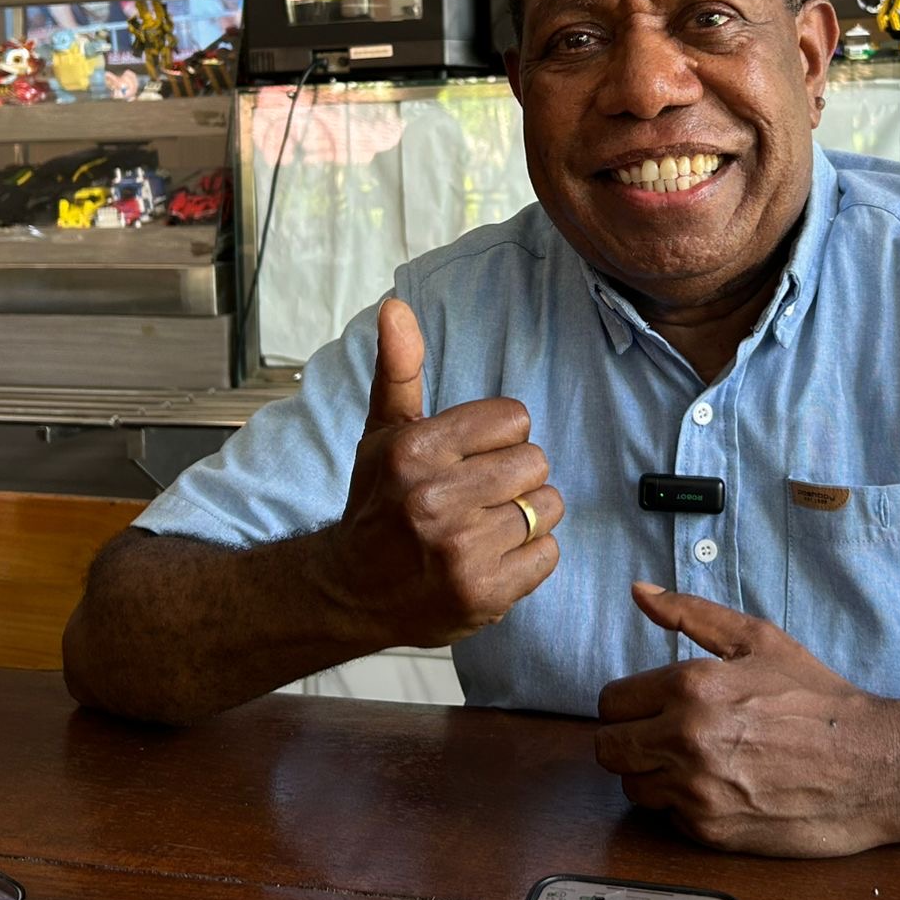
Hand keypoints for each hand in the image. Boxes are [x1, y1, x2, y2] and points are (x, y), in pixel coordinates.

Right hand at [326, 298, 562, 647]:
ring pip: (548, 506)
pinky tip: (492, 559)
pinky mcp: (483, 593)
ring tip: (483, 529)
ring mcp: (460, 551)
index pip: (514, 419)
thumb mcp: (382, 432)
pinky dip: (530, 557)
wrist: (349, 591)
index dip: (499, 438)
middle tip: (477, 498)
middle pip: (536, 461)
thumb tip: (396, 306)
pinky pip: (549, 554)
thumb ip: (399, 368)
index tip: (468, 459)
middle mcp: (434, 500)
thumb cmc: (378, 503)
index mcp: (414, 451)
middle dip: (514, 477)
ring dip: (526, 517)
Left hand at [594, 584, 899, 856]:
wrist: (868, 766)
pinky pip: (665, 817)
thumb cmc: (817, 699)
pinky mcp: (709, 831)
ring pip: (631, 786)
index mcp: (691, 687)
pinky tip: (718, 785)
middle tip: (662, 734)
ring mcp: (695, 790)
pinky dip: (682, 804)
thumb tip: (638, 592)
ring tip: (694, 759)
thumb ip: (691, 614)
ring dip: (652, 774)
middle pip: (606, 749)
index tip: (651, 705)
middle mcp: (685, 739)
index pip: (610, 702)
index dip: (629, 702)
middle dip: (629, 739)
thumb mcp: (759, 640)